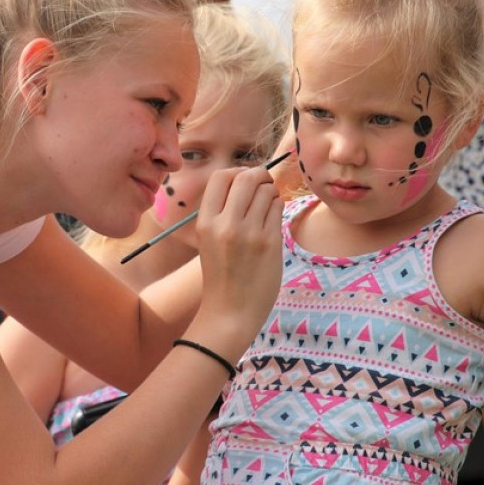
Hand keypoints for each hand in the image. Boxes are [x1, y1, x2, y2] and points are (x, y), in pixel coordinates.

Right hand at [192, 166, 282, 353]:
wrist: (230, 312)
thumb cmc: (221, 275)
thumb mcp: (209, 239)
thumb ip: (223, 211)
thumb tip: (247, 179)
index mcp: (205, 222)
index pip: (221, 176)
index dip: (237, 172)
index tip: (245, 181)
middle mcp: (225, 224)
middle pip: (247, 177)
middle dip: (259, 175)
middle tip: (264, 186)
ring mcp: (249, 233)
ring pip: (267, 191)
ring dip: (271, 193)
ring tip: (268, 207)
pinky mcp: (270, 243)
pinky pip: (278, 209)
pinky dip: (278, 208)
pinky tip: (272, 221)